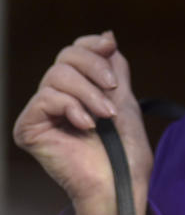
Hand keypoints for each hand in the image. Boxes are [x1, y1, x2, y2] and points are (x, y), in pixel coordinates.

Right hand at [12, 31, 153, 214]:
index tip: (110, 47)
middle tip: (113, 89)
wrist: (119, 178)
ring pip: (57, 76)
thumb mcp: (124, 96)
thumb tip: (107, 36)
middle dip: (95, 68)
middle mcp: (55, 97)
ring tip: (105, 115)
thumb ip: (113, 67)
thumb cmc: (124, 147)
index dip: (91, 45)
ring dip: (89, 94)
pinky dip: (71, 107)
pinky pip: (46, 99)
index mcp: (77, 88)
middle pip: (66, 57)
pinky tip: (86, 125)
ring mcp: (41, 112)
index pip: (74, 50)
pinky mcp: (29, 128)